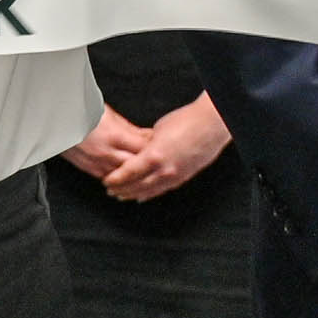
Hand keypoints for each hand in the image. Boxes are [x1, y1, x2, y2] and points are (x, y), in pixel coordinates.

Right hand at [63, 107, 151, 181]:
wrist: (55, 117)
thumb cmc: (80, 109)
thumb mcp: (110, 114)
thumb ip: (129, 129)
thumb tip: (146, 136)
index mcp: (115, 136)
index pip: (143, 148)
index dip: (155, 148)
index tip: (162, 146)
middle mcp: (107, 153)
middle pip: (137, 166)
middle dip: (148, 164)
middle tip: (158, 162)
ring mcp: (97, 163)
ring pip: (123, 177)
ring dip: (134, 175)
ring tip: (145, 172)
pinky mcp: (88, 168)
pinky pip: (109, 178)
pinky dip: (119, 178)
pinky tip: (125, 176)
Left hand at [101, 95, 232, 202]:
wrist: (211, 124)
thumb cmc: (187, 121)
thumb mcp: (158, 129)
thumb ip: (146, 143)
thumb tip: (138, 149)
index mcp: (154, 155)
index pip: (128, 173)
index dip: (115, 179)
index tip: (106, 181)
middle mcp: (164, 170)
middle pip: (136, 185)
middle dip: (121, 189)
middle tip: (110, 191)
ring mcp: (175, 175)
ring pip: (149, 191)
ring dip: (134, 194)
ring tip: (123, 196)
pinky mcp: (183, 177)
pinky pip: (162, 189)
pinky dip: (150, 194)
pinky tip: (144, 196)